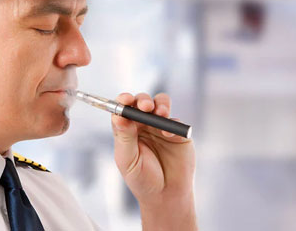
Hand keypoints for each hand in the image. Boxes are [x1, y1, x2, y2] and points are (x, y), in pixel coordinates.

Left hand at [111, 92, 196, 229]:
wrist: (166, 196)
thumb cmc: (142, 179)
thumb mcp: (128, 160)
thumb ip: (124, 137)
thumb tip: (118, 116)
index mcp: (127, 129)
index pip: (123, 109)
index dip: (123, 100)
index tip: (125, 99)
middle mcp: (143, 125)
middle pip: (142, 102)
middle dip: (143, 100)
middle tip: (145, 107)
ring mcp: (161, 127)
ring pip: (160, 104)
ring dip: (159, 104)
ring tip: (160, 113)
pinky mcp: (178, 133)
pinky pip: (175, 120)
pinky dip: (171, 123)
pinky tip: (168, 134)